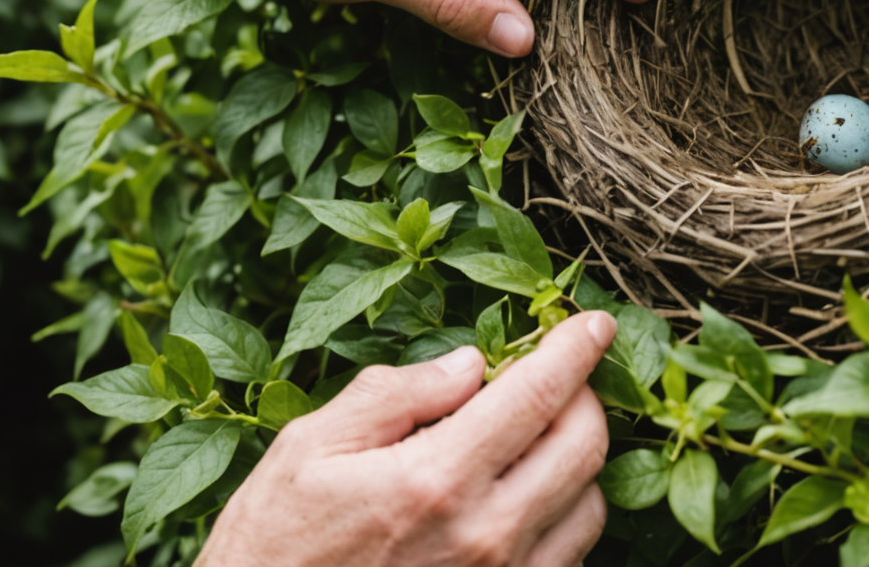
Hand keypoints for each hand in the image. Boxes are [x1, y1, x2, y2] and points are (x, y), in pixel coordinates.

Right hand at [199, 312, 618, 566]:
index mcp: (434, 479)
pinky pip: (568, 558)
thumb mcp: (309, 450)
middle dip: (584, 398)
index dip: (576, 350)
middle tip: (555, 379)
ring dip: (575, 461)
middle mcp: (483, 536)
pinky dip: (563, 516)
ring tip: (532, 441)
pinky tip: (521, 498)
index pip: (538, 396)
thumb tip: (471, 364)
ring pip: (590, 506)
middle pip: (584, 448)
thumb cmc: (273, 545)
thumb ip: (395, 395)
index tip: (595, 324)